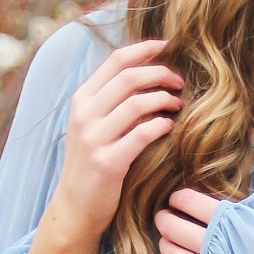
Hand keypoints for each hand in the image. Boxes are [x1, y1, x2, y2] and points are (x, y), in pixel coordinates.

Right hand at [50, 38, 182, 241]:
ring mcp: (94, 138)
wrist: (74, 207)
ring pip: (137, 103)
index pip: (115, 60)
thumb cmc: (91, 164)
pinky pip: (143, 134)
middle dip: (160, 73)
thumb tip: (144, 71)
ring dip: (164, 99)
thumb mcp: (92, 126)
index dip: (145, 48)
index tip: (168, 46)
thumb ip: (110, 100)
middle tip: (179, 81)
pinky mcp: (108, 163)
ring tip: (177, 104)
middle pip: (129, 77)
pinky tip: (169, 127)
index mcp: (81, 100)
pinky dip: (161, 126)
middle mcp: (84, 115)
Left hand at [155, 186, 226, 253]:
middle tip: (165, 217)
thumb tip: (222, 191)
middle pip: (172, 228)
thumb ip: (247, 202)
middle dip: (164, 219)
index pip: (189, 202)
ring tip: (171, 240)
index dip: (180, 198)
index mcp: (230, 222)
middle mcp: (214, 247)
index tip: (178, 199)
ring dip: (166, 244)